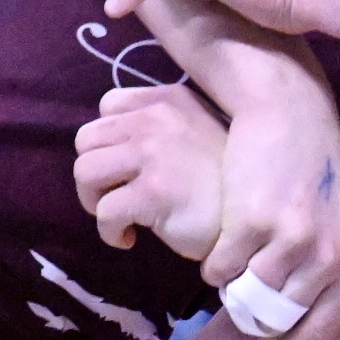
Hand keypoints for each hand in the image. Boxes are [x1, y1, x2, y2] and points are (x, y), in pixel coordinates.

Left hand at [75, 82, 226, 258]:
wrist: (255, 217)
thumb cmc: (227, 183)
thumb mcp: (200, 133)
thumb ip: (165, 128)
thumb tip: (119, 147)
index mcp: (168, 100)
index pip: (109, 105)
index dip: (108, 141)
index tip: (124, 166)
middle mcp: (156, 119)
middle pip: (86, 139)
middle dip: (94, 173)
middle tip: (115, 196)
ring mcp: (152, 154)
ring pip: (85, 172)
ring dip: (95, 201)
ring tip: (120, 217)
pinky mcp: (151, 192)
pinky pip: (104, 212)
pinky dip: (109, 231)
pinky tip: (130, 238)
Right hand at [210, 89, 339, 339]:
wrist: (291, 113)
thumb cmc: (327, 166)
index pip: (323, 331)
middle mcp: (327, 255)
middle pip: (280, 319)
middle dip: (257, 327)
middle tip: (241, 320)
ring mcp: (288, 239)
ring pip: (246, 296)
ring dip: (233, 294)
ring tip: (231, 278)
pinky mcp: (250, 222)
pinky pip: (220, 269)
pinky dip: (214, 267)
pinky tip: (217, 254)